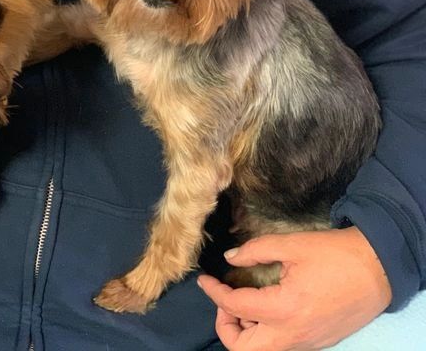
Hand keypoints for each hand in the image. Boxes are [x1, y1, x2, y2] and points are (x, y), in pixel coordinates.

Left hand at [197, 227, 391, 350]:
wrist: (381, 269)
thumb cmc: (337, 254)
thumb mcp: (292, 245)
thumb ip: (256, 251)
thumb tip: (230, 258)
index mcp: (285, 309)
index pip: (235, 308)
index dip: (214, 293)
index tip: (204, 280)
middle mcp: (293, 334)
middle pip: (244, 349)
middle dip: (226, 328)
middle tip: (225, 301)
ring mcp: (307, 342)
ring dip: (246, 333)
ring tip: (245, 304)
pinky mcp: (318, 342)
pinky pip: (282, 346)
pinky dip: (266, 334)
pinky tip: (266, 310)